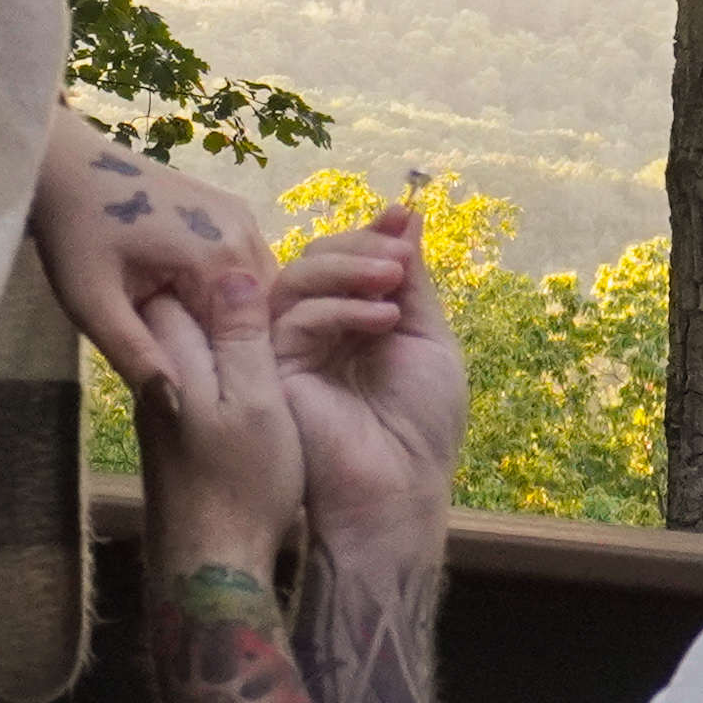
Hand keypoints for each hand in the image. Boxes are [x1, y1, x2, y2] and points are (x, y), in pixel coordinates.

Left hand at [37, 114, 270, 374]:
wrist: (66, 168)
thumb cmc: (74, 236)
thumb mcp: (93, 305)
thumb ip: (136, 356)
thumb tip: (176, 409)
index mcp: (219, 257)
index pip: (252, 336)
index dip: (227, 369)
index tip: (196, 387)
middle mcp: (244, 232)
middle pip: (262, 313)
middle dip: (234, 344)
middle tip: (191, 366)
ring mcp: (241, 215)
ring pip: (257, 291)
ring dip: (233, 320)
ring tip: (190, 341)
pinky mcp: (231, 209)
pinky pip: (246, 266)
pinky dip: (229, 294)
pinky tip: (191, 309)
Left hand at [120, 291, 308, 583]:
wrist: (207, 562)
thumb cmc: (239, 483)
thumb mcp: (253, 403)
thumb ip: (240, 337)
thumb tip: (236, 274)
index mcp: (178, 352)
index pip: (190, 281)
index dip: (234, 269)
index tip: (288, 267)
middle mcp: (160, 366)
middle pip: (185, 299)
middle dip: (228, 286)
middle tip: (291, 282)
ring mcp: (162, 395)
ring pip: (191, 331)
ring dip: (229, 320)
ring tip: (284, 315)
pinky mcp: (172, 420)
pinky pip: (197, 362)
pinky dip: (225, 352)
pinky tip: (258, 361)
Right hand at [267, 195, 466, 549]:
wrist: (400, 488)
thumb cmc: (422, 425)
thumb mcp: (428, 339)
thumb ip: (410, 281)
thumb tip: (405, 217)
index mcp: (353, 322)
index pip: (348, 261)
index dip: (371, 233)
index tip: (403, 214)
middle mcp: (318, 331)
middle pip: (316, 259)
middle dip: (359, 246)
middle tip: (399, 257)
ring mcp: (291, 349)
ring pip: (298, 279)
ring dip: (349, 267)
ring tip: (393, 279)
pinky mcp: (274, 370)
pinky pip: (294, 317)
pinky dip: (340, 307)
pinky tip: (381, 320)